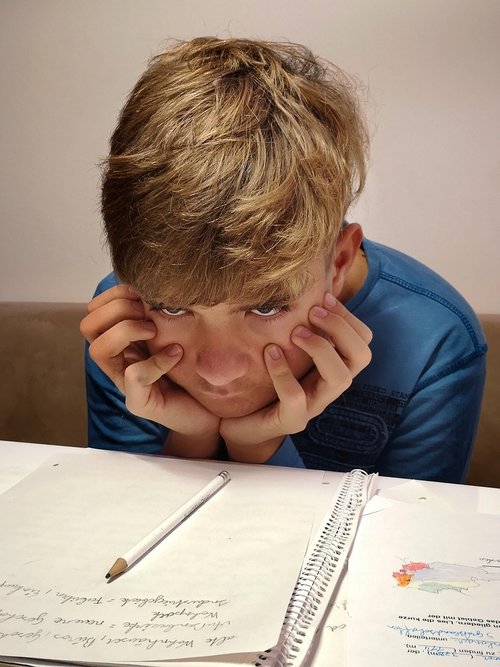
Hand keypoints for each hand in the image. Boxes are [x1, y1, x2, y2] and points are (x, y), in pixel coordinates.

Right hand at [80, 285, 220, 456]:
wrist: (211, 411)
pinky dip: (156, 361)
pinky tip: (177, 355)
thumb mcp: (179, 333)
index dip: (115, 295)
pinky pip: (133, 375)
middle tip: (149, 314)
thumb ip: (164, 313)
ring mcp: (125, 383)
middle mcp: (118, 361)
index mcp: (123, 341)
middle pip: (88, 326)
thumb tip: (160, 280)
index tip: (144, 293)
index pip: (95, 310)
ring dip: (126, 332)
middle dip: (118, 310)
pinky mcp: (140, 402)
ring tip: (155, 332)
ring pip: (98, 349)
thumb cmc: (195, 372)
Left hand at [219, 293, 371, 460]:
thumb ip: (296, 329)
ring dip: (320, 348)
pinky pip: (296, 397)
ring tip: (294, 332)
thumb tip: (299, 290)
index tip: (324, 297)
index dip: (348, 317)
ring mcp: (313, 406)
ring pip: (341, 379)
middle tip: (313, 312)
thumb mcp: (284, 351)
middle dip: (341, 328)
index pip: (362, 341)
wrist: (240, 423)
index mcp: (332, 368)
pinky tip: (269, 353)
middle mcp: (329, 387)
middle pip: (362, 357)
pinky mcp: (290, 421)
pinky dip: (283, 372)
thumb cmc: (263, 383)